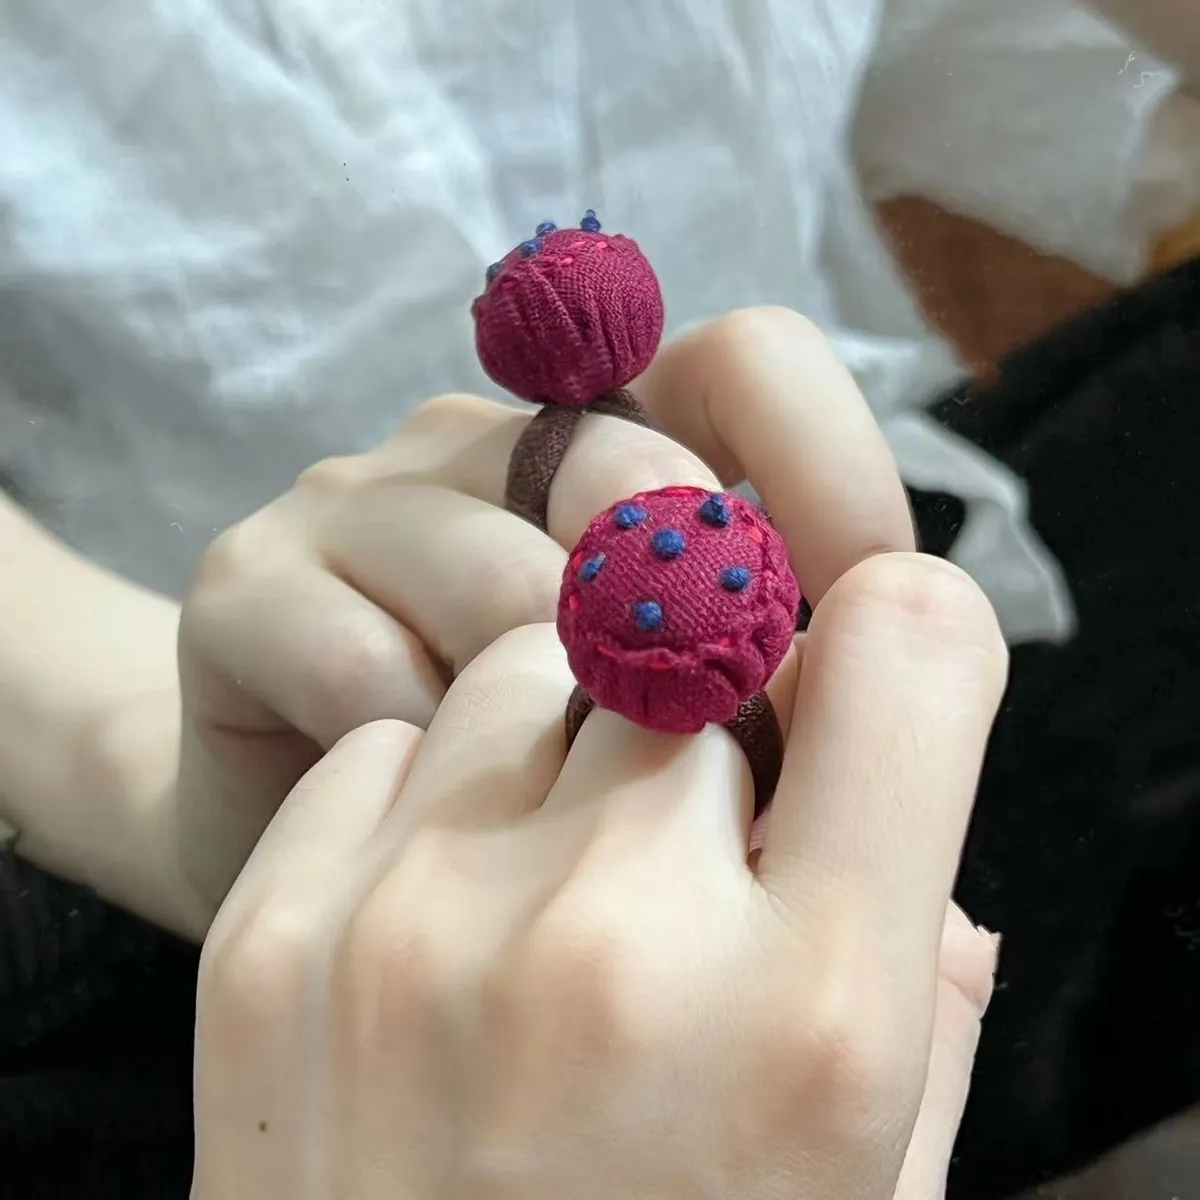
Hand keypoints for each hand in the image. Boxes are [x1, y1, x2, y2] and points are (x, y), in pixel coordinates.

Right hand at [168, 307, 913, 937]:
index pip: (752, 365)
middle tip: (684, 772)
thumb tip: (863, 710)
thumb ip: (789, 711)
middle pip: (635, 468)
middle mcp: (495, 443)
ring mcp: (366, 497)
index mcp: (619, 449)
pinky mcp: (250, 577)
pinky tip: (431, 824)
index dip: (827, 478)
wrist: (338, 869)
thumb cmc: (547, 807)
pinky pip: (365, 661)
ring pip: (508, 582)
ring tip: (549, 823)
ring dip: (554, 731)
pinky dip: (424, 767)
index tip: (841, 628)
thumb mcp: (695, 751)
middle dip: (685, 642)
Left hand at [194, 552, 1006, 1198]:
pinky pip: (389, 743)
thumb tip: (907, 813)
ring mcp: (419, 928)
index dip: (896, 645)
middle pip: (696, 656)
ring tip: (545, 894)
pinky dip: (431, 798)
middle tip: (682, 861)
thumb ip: (927, 992)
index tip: (858, 692)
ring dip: (566, 749)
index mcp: (811, 1018)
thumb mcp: (868, 1196)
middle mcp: (610, 943)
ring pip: (532, 671)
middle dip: (711, 739)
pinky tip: (430, 926)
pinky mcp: (273, 936)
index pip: (905, 651)